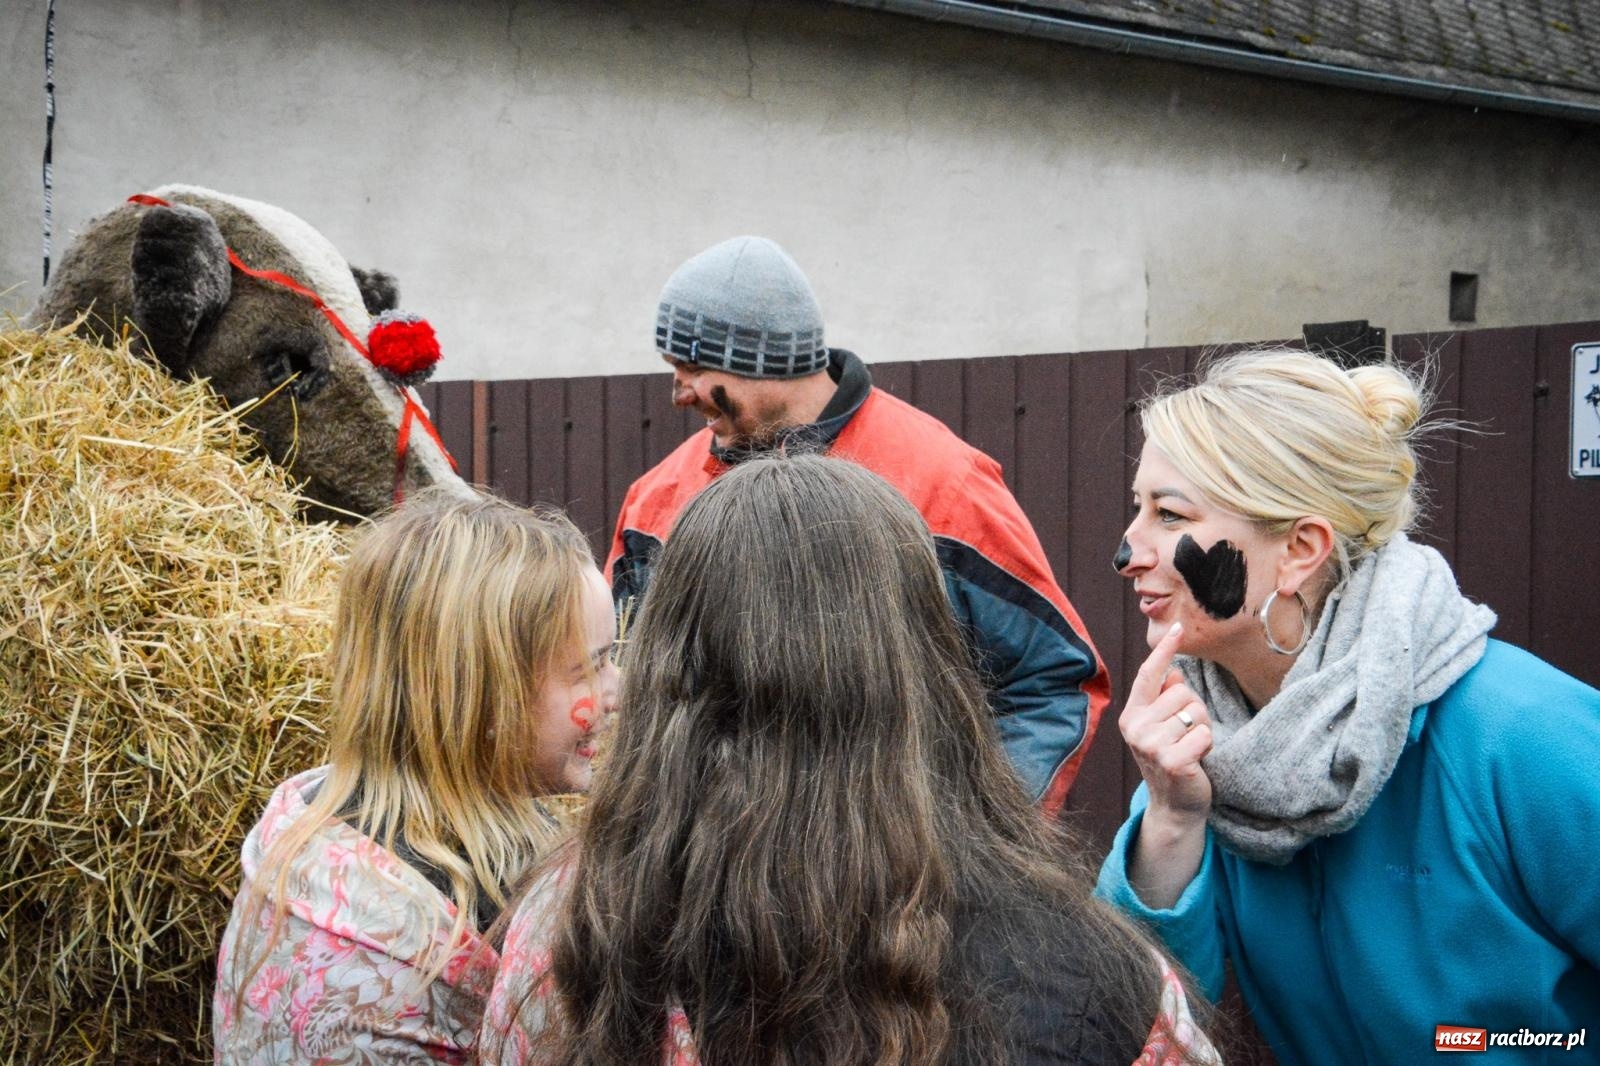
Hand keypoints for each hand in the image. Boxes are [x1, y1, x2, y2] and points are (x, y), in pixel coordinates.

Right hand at [1120, 623, 1213, 825]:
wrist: (1176, 807)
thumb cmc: (1173, 761)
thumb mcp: (1164, 727)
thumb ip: (1165, 700)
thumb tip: (1175, 672)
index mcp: (1132, 715)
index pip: (1149, 675)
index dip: (1165, 650)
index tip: (1177, 627)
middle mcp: (1135, 727)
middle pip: (1182, 692)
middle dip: (1195, 712)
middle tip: (1186, 737)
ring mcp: (1150, 745)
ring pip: (1195, 712)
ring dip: (1202, 730)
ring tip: (1192, 749)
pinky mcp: (1171, 760)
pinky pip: (1203, 734)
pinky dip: (1207, 746)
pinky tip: (1197, 761)